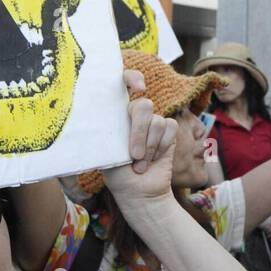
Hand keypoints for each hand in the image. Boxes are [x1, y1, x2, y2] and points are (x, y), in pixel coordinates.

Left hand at [104, 71, 177, 205]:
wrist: (139, 192)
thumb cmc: (117, 175)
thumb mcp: (105, 153)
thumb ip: (107, 133)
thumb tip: (100, 118)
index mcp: (115, 115)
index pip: (122, 84)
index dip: (132, 78)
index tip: (139, 87)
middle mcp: (134, 115)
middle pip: (143, 105)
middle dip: (139, 132)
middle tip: (133, 155)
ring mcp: (152, 123)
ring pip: (157, 121)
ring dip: (150, 147)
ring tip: (141, 164)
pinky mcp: (168, 131)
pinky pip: (170, 128)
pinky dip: (162, 146)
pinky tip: (155, 158)